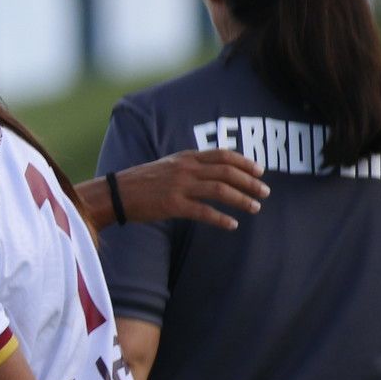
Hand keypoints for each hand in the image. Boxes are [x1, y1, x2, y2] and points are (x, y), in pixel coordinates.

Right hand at [113, 149, 268, 229]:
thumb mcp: (167, 166)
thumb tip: (214, 172)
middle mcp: (185, 169)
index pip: (222, 155)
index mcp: (185, 157)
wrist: (116, 194)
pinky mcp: (173, 205)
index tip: (260, 171)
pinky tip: (232, 224)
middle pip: (227, 172)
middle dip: (250, 182)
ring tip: (255, 207)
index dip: (245, 162)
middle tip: (265, 192)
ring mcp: (180, 186)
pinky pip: (204, 212)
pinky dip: (221, 218)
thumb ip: (190, 166)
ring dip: (242, 199)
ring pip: (220, 190)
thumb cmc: (141, 182)